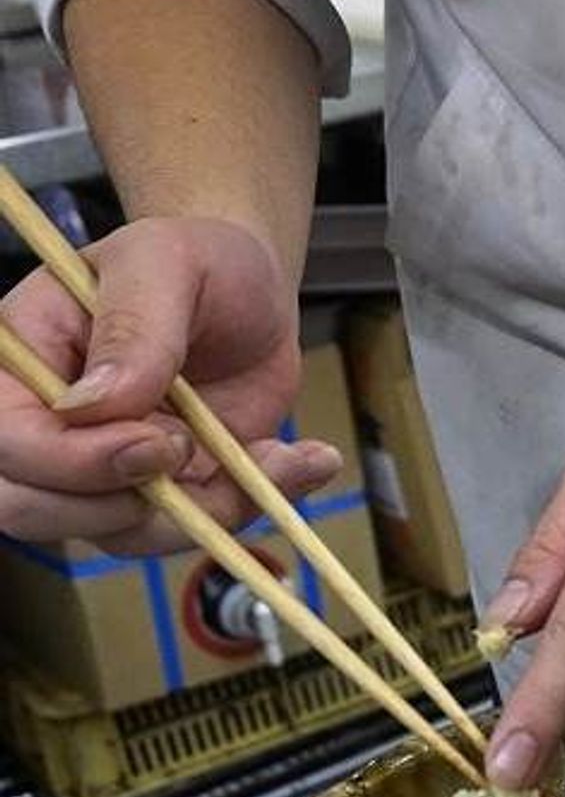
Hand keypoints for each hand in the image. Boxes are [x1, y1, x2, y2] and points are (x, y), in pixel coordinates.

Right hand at [0, 216, 341, 554]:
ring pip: (123, 535)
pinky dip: (255, 507)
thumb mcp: (166, 264)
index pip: (6, 440)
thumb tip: (94, 405)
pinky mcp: (166, 492)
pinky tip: (302, 461)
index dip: (71, 461)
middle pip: (32, 511)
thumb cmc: (195, 262)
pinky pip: (197, 529)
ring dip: (208, 510)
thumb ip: (133, 328)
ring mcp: (104, 469)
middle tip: (192, 449)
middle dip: (122, 503)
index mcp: (18, 364)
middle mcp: (47, 427)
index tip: (156, 440)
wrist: (249, 294)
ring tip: (276, 452)